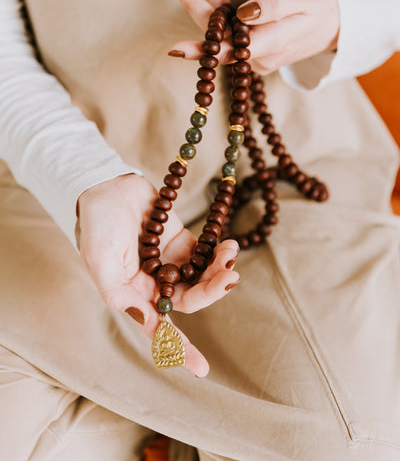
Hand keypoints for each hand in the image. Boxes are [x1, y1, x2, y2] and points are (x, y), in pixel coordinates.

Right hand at [76, 173, 239, 377]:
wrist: (106, 186)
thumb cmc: (97, 223)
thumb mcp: (99, 259)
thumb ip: (118, 292)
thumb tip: (146, 320)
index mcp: (133, 295)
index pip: (160, 330)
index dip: (180, 350)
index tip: (202, 369)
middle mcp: (153, 284)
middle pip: (190, 300)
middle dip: (211, 292)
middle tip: (230, 277)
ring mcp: (169, 263)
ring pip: (201, 278)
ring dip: (219, 271)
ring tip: (230, 253)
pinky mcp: (180, 242)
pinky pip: (204, 255)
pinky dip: (218, 253)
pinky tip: (228, 244)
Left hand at [168, 0, 339, 74]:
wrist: (337, 27)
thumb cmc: (320, 7)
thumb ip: (271, 6)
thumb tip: (241, 14)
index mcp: (269, 45)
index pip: (226, 44)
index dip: (200, 31)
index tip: (176, 35)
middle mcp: (259, 60)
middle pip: (217, 42)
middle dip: (198, 13)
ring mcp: (256, 62)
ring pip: (223, 40)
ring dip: (213, 13)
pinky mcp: (255, 58)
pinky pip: (232, 41)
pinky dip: (224, 20)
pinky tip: (223, 0)